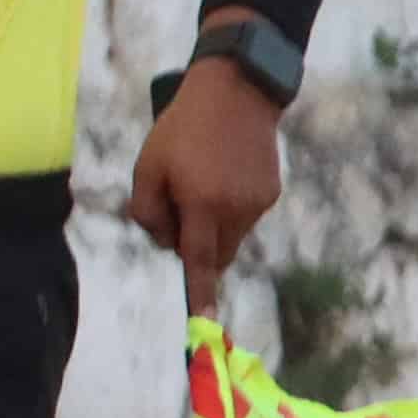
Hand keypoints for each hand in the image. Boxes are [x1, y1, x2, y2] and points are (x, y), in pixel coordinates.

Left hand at [129, 64, 287, 312]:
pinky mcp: (271, 193)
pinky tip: (223, 174)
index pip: (198, 261)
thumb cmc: (181, 128)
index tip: (204, 325)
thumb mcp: (148, 166)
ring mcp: (257, 203)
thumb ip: (147, 212)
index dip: (200, 295)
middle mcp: (236, 209)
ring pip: (231, 238)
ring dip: (214, 227)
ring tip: (202, 181)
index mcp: (202, 204)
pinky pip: (245, 218)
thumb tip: (167, 242)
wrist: (236, 92)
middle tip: (177, 210)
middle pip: (216, 257)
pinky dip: (230, 209)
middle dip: (196, 249)